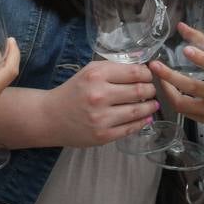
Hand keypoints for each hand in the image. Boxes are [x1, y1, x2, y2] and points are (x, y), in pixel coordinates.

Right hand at [43, 60, 158, 147]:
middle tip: (152, 90)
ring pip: (138, 111)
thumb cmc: (73, 91)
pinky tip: (145, 118)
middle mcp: (99, 96)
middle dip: (150, 90)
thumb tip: (143, 70)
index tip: (148, 76)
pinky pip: (130, 128)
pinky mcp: (103, 135)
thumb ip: (114, 68)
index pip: (134, 72)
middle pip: (139, 91)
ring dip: (150, 107)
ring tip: (152, 104)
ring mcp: (101, 118)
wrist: (50, 117)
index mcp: (96, 75)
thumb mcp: (89, 72)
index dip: (147, 74)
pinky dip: (142, 122)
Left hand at [150, 23, 203, 124]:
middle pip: (192, 88)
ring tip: (158, 78)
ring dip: (167, 90)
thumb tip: (181, 26)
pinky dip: (174, 100)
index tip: (186, 49)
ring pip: (183, 104)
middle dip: (169, 76)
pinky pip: (185, 112)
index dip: (202, 59)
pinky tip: (168, 90)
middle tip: (154, 65)